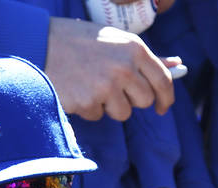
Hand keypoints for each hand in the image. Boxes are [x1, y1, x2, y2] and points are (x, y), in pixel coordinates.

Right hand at [45, 17, 179, 120]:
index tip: (162, 108)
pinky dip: (88, 107)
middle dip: (131, 99)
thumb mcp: (114, 42)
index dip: (166, 98)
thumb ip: (145, 59)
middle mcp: (124, 67)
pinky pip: (98, 116)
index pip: (163, 81)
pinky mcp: (89, 101)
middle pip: (144, 101)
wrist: (39, 42)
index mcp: (134, 49)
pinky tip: (76, 88)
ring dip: (109, 105)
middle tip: (111, 87)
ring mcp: (107, 86)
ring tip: (90, 84)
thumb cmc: (79, 41)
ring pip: (123, 113)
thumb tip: (178, 66)